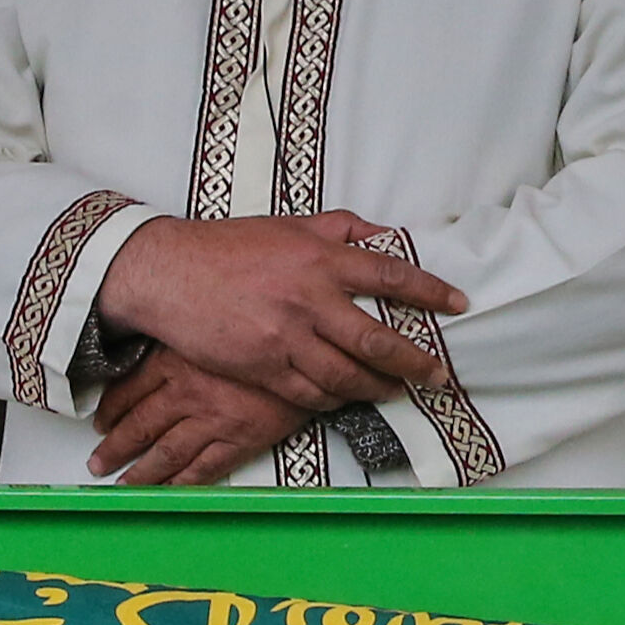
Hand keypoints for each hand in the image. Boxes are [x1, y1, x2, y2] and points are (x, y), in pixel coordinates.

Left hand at [86, 346, 314, 484]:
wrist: (316, 344)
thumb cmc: (267, 326)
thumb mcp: (214, 319)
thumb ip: (183, 333)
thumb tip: (154, 334)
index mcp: (176, 359)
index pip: (129, 391)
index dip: (110, 411)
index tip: (100, 422)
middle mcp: (188, 392)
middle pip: (140, 425)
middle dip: (115, 448)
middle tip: (99, 461)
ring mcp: (213, 419)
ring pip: (166, 453)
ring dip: (141, 473)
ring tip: (124, 484)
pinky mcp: (240, 438)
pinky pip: (203, 468)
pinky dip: (183, 483)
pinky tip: (169, 490)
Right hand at [94, 211, 462, 411]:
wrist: (168, 274)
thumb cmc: (228, 247)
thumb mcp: (288, 224)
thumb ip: (341, 228)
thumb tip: (386, 234)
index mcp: (318, 258)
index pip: (388, 274)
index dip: (429, 291)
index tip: (457, 303)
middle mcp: (308, 299)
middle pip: (376, 340)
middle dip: (414, 362)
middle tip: (438, 374)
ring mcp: (285, 338)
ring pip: (346, 376)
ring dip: (377, 388)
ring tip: (395, 391)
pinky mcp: (262, 368)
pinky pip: (310, 393)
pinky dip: (334, 400)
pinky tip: (346, 398)